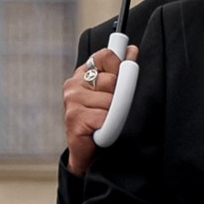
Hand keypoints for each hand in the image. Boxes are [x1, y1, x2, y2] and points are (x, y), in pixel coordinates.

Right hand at [62, 45, 120, 174]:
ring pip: (109, 100)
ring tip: (106, 121)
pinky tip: (101, 130)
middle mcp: (73, 85)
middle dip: (117, 96)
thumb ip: (120, 71)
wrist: (87, 153)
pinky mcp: (74, 118)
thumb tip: (132, 50)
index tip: (121, 77)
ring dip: (113, 114)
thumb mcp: (111, 92)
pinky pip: (105, 117)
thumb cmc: (100, 121)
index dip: (118, 66)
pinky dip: (109, 126)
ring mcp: (72, 101)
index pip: (105, 56)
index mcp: (83, 74)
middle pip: (111, 80)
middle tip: (111, 108)